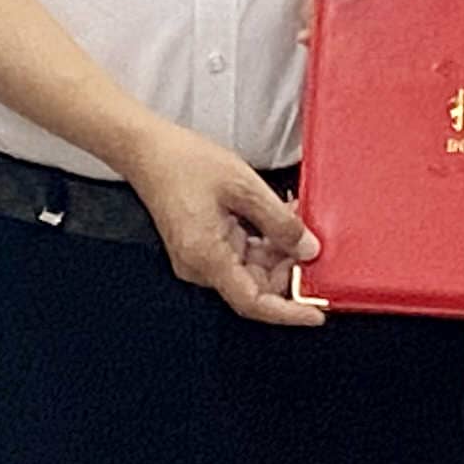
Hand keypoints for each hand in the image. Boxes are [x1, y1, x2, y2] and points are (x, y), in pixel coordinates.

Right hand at [123, 121, 323, 326]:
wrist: (147, 150)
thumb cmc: (183, 162)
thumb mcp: (243, 186)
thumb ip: (279, 222)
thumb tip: (307, 249)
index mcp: (206, 257)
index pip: (253, 302)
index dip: (288, 312)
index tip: (315, 314)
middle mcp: (200, 266)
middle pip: (256, 286)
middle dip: (288, 269)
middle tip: (314, 245)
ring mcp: (200, 259)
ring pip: (251, 270)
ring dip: (278, 252)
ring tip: (296, 222)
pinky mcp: (202, 247)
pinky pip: (240, 255)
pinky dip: (263, 242)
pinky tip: (278, 220)